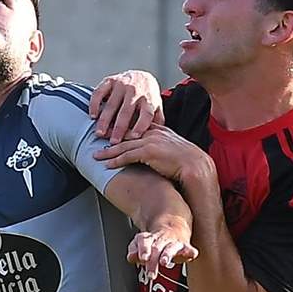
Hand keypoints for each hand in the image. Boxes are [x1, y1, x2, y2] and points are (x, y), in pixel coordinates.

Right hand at [90, 70, 164, 141]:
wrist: (141, 76)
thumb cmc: (147, 98)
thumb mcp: (156, 107)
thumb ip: (156, 121)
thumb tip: (153, 139)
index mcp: (148, 100)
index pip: (146, 114)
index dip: (140, 125)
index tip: (134, 137)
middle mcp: (135, 91)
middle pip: (126, 111)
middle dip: (119, 127)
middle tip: (113, 141)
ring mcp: (122, 85)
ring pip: (112, 104)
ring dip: (104, 120)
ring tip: (99, 133)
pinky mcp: (110, 81)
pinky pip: (99, 92)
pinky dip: (95, 104)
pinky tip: (92, 116)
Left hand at [99, 127, 213, 190]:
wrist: (196, 165)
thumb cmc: (188, 160)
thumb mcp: (174, 148)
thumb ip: (164, 146)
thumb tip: (158, 153)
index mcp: (160, 129)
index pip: (136, 125)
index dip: (122, 128)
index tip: (111, 130)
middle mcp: (153, 133)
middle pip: (126, 134)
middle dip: (110, 136)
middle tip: (97, 139)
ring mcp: (150, 141)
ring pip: (123, 145)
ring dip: (108, 151)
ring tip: (96, 155)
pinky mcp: (148, 152)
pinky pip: (127, 156)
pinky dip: (116, 161)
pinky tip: (108, 164)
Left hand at [126, 224, 197, 270]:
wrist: (174, 226)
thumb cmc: (155, 241)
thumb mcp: (142, 243)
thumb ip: (135, 250)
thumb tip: (130, 257)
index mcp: (149, 239)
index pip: (144, 242)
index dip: (143, 249)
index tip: (143, 258)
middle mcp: (161, 240)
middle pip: (156, 249)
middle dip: (153, 261)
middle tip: (151, 274)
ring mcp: (173, 243)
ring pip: (170, 248)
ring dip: (167, 255)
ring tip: (164, 262)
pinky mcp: (185, 247)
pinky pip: (188, 249)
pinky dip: (190, 252)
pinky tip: (192, 254)